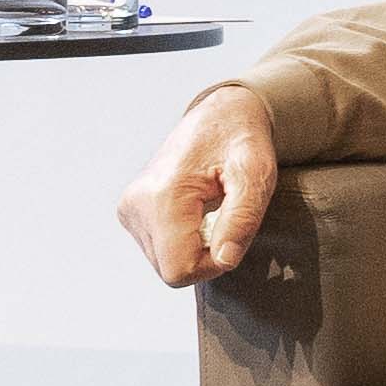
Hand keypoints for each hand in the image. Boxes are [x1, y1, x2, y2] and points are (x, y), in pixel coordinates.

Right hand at [118, 84, 278, 285]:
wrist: (220, 115)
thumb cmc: (241, 141)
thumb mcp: (256, 175)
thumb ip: (242, 219)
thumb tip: (224, 260)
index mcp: (161, 196)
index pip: (179, 270)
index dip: (212, 264)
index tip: (231, 235)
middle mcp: (135, 205)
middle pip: (171, 270)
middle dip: (205, 255)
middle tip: (224, 217)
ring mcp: (129, 209)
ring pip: (165, 263)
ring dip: (195, 247)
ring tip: (211, 209)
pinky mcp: (130, 211)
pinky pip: (161, 249)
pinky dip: (184, 239)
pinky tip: (197, 211)